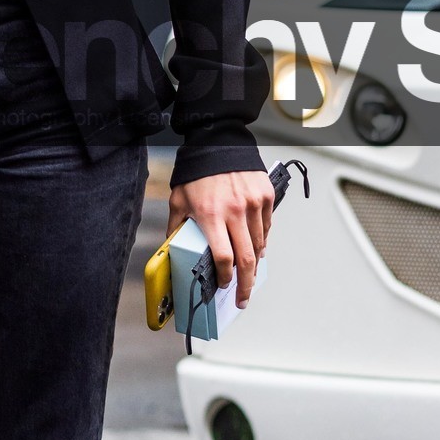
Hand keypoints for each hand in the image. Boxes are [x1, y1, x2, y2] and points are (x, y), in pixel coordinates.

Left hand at [167, 169, 275, 309]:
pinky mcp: (265, 195)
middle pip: (246, 259)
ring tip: (249, 275)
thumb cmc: (197, 171)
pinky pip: (267, 226)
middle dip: (246, 284)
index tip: (223, 286)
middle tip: (243, 298)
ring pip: (259, 244)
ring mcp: (253, 203)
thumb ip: (176, 227)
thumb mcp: (178, 200)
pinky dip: (262, 240)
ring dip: (255, 264)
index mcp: (210, 215)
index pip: (223, 257)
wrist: (217, 141)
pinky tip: (256, 247)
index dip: (225, 277)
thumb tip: (172, 251)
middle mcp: (234, 211)